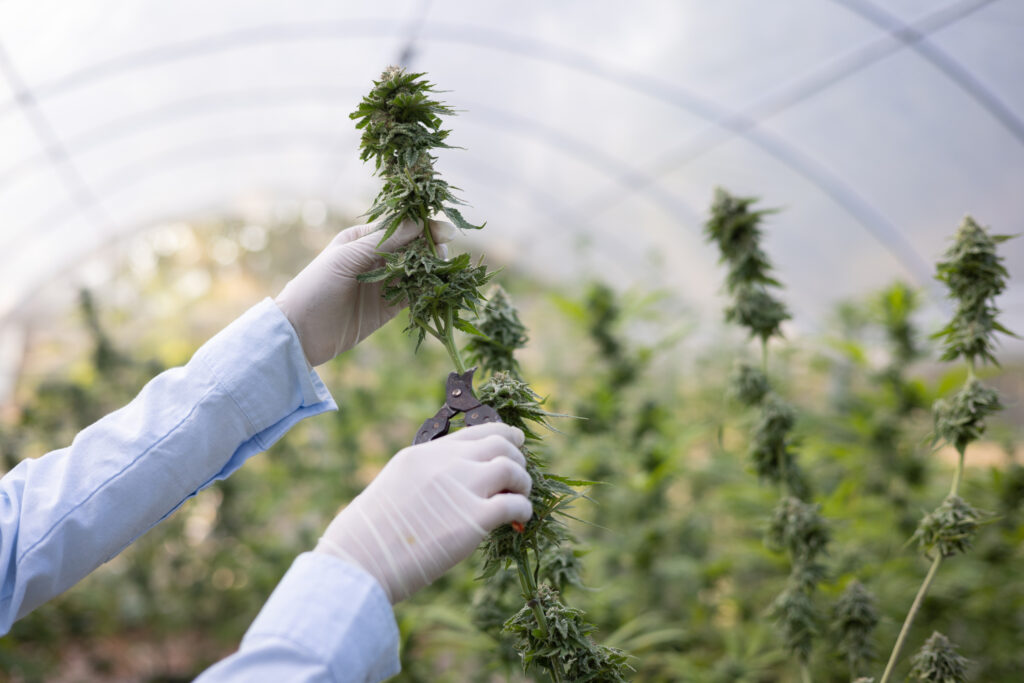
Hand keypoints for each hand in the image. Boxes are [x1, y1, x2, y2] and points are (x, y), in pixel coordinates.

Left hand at [275, 219, 455, 365]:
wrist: (300, 333)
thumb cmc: (316, 286)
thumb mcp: (349, 257)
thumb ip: (385, 241)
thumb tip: (420, 222)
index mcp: (362, 239)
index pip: (399, 227)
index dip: (422, 227)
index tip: (444, 230)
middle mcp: (374, 258)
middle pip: (411, 248)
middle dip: (430, 248)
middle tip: (444, 252)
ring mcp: (382, 284)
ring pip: (415, 271)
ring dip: (431, 269)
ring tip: (444, 269)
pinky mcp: (387, 308)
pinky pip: (412, 295)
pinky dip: (426, 291)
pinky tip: (438, 288)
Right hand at [315, 423, 532, 602]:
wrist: (359, 559)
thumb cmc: (367, 535)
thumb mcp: (394, 486)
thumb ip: (424, 479)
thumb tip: (448, 490)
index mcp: (424, 453)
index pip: (475, 432)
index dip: (502, 436)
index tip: (515, 443)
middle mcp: (445, 463)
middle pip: (499, 443)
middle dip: (516, 458)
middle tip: (519, 478)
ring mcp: (461, 488)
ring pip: (512, 468)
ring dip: (523, 483)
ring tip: (521, 498)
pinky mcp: (473, 519)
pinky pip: (515, 504)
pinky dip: (524, 511)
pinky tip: (518, 523)